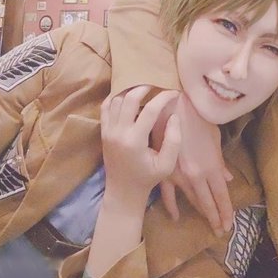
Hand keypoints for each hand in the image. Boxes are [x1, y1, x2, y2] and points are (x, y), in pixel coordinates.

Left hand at [101, 86, 180, 202]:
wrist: (123, 192)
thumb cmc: (147, 178)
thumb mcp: (167, 165)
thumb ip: (173, 140)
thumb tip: (173, 115)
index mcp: (135, 141)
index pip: (150, 109)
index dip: (164, 97)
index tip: (174, 92)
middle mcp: (119, 132)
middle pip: (129, 98)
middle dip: (145, 87)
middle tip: (157, 86)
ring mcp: (108, 131)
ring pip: (116, 100)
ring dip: (130, 92)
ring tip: (144, 91)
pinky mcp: (103, 132)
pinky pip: (105, 107)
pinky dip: (115, 97)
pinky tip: (127, 96)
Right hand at [152, 92, 233, 235]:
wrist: (173, 107)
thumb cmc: (198, 117)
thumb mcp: (215, 138)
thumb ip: (220, 161)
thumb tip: (227, 178)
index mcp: (211, 166)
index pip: (221, 196)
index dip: (226, 211)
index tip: (229, 225)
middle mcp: (196, 175)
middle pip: (207, 202)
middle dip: (215, 218)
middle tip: (220, 231)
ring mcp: (179, 175)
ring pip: (190, 199)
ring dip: (199, 212)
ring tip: (206, 223)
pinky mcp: (164, 171)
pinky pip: (167, 194)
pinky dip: (172, 206)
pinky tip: (176, 216)